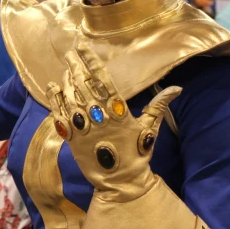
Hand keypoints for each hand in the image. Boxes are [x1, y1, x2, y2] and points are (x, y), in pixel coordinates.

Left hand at [46, 40, 181, 200]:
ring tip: (65, 68)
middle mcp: (98, 116)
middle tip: (69, 52)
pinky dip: (55, 99)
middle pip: (83, 84)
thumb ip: (159, 105)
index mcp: (118, 110)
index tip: (82, 46)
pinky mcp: (71, 137)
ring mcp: (83, 126)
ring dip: (66, 80)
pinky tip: (52, 86)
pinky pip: (59, 114)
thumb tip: (177, 88)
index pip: (102, 79)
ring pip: (70, 96)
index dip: (91, 61)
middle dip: (75, 66)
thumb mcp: (150, 127)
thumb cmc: (137, 154)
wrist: (120, 182)